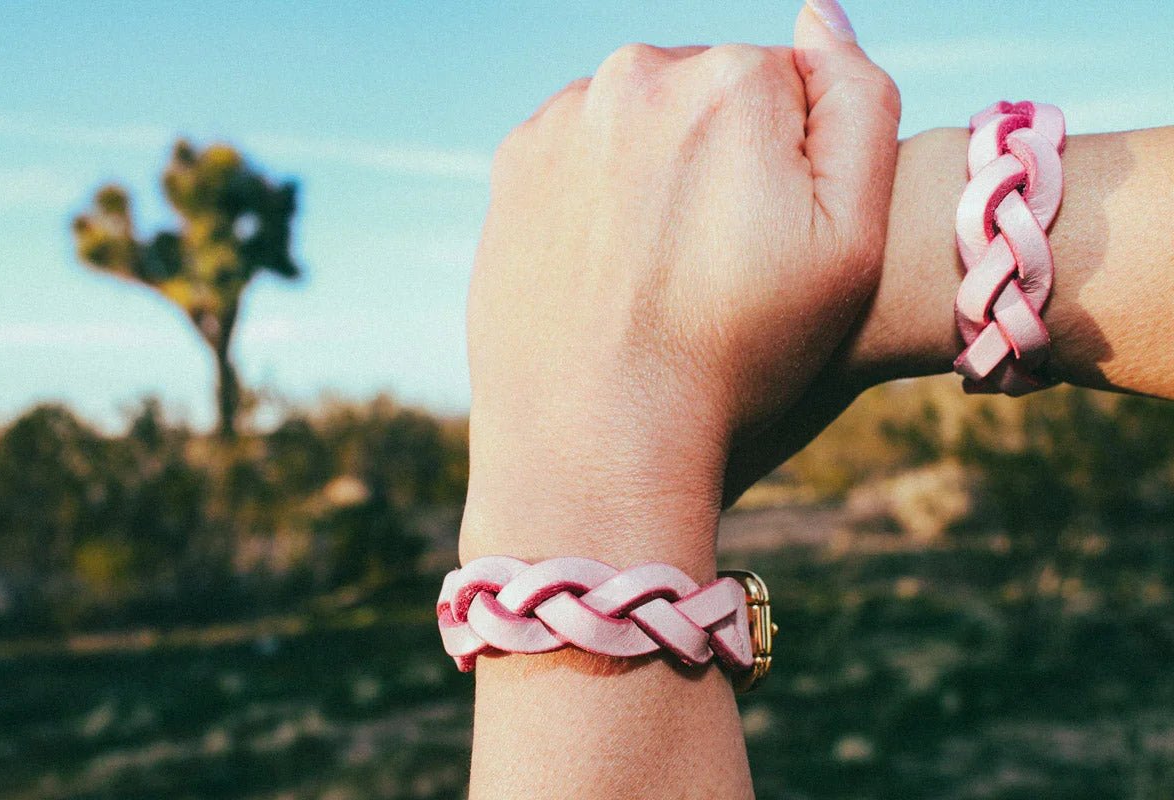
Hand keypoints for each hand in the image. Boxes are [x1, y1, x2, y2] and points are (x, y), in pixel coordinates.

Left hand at [460, 6, 901, 577]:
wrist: (599, 433)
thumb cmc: (737, 350)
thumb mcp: (853, 242)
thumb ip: (860, 103)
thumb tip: (815, 16)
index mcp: (732, 80)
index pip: (789, 90)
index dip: (795, 171)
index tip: (771, 243)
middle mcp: (638, 74)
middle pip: (710, 97)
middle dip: (724, 158)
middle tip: (716, 264)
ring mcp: (565, 118)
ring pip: (643, 124)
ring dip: (659, 171)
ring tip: (660, 271)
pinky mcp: (515, 163)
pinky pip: (582, 156)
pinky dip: (600, 193)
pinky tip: (610, 264)